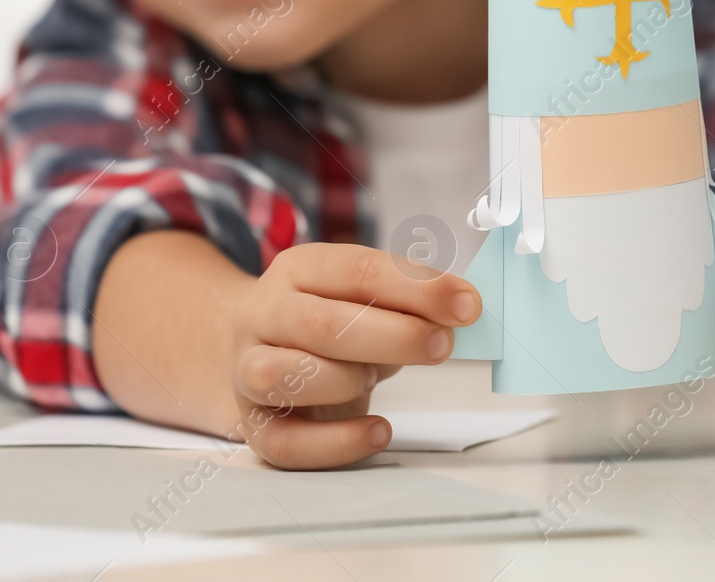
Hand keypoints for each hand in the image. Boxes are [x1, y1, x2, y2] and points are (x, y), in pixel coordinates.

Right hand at [224, 242, 479, 468]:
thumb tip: (460, 310)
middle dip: (394, 336)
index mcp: (300, 269)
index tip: (467, 304)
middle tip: (441, 345)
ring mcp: (247, 368)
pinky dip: (336, 444)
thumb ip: (406, 301)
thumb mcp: (363, 296)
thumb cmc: (329, 319)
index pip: (357, 270)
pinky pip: (283, 443)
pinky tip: (378, 432)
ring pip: (281, 377)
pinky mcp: (253, 422)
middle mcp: (266, 314)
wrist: (253, 341)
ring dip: (344, 379)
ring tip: (376, 377)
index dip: (417, 288)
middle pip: (322, 324)